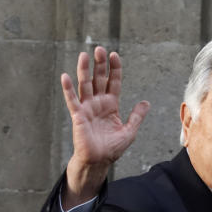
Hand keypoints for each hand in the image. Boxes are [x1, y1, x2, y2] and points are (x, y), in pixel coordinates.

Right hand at [60, 47, 150, 208]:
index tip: (115, 55)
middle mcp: (98, 103)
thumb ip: (137, 116)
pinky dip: (68, 89)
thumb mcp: (129, 131)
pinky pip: (72, 100)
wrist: (99, 161)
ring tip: (84, 55)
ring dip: (84, 70)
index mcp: (111, 105)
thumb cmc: (112, 148)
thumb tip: (146, 103)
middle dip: (100, 64)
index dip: (114, 69)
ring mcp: (87, 108)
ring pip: (85, 85)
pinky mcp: (78, 116)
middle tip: (99, 49)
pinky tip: (65, 76)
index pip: (113, 82)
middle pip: (99, 79)